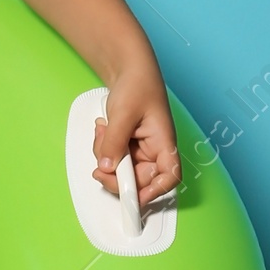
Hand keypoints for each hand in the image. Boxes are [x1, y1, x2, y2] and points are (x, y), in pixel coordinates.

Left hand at [94, 71, 180, 205]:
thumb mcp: (124, 113)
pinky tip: (102, 129)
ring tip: (102, 131)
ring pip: (121, 171)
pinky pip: (112, 159)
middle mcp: (154, 151)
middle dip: (116, 176)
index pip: (169, 176)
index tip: (133, 198)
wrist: (130, 70)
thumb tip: (107, 167)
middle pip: (139, 181)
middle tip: (99, 169)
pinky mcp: (127, 147)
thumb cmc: (137, 85)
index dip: (155, 192)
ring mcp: (140, 150)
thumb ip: (115, 141)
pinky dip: (102, 149)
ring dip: (105, 157)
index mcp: (164, 143)